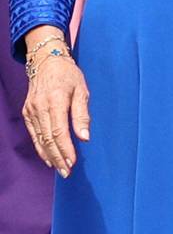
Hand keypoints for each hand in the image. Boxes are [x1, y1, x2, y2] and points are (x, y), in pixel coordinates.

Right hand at [22, 54, 89, 177]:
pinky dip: (40, 148)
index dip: (65, 149)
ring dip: (49, 156)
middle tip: (67, 172)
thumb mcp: (82, 90)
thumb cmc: (68, 75)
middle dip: (58, 158)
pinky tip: (49, 158)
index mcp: (55, 100)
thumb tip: (84, 138)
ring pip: (39, 139)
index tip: (72, 162)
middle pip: (48, 139)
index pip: (59, 131)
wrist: (46, 61)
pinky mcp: (27, 113)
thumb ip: (82, 115)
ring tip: (60, 169)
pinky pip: (34, 134)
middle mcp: (40, 107)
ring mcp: (31, 110)